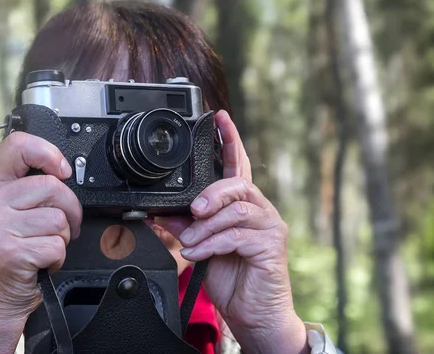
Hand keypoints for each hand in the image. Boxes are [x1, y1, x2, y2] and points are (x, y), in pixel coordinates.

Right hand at [0, 132, 81, 352]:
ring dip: (62, 237)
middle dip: (70, 210)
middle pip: (53, 185)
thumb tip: (63, 170)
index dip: (48, 152)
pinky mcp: (10, 252)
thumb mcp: (6, 212)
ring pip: (59, 218)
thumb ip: (26, 188)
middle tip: (61, 227)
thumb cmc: (6, 256)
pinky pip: (57, 245)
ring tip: (41, 246)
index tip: (63, 170)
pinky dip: (58, 258)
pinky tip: (39, 262)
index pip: (18, 144)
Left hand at [158, 111, 306, 353]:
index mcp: (242, 207)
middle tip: (193, 210)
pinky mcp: (271, 246)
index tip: (219, 117)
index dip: (229, 140)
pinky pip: (238, 234)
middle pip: (237, 183)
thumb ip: (187, 227)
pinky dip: (212, 243)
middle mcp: (259, 211)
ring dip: (206, 226)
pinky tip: (197, 254)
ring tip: (190, 243)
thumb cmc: (233, 280)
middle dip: (211, 193)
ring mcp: (269, 227)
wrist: (254, 316)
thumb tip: (162, 211)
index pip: (238, 166)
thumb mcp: (201, 248)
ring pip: (236, 208)